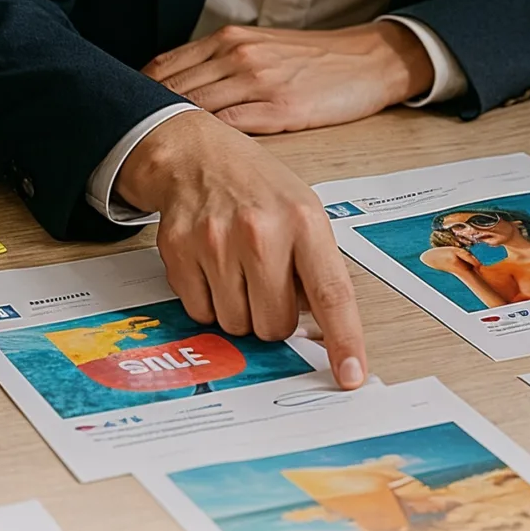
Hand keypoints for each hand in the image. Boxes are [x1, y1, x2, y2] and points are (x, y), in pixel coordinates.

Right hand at [116, 110, 367, 387]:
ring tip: (238, 269)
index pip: (331, 294)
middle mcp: (260, 231)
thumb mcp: (304, 214)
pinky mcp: (179, 251)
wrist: (197, 155)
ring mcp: (215, 241)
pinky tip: (212, 266)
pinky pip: (199, 312)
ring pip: (235, 325)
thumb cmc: (259, 189)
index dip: (344, 340)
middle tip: (267, 284)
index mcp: (304, 221)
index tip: (350, 375)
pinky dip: (208, 301)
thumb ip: (317, 270)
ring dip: (239, 310)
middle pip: (274, 325)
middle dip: (273, 316)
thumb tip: (325, 334)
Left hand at [142, 21, 431, 133]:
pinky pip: (232, 127)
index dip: (138, 94)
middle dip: (145, 118)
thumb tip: (182, 93)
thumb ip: (223, 66)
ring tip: (153, 161)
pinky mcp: (282, 109)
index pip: (166, 66)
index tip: (122, 117)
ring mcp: (259, 81)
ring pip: (197, 109)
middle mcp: (239, 55)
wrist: (369, 60)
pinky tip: (198, 165)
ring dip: (173, 137)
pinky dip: (210, 146)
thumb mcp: (263, 50)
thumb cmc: (317, 61)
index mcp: (231, 40)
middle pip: (173, 88)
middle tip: (124, 146)